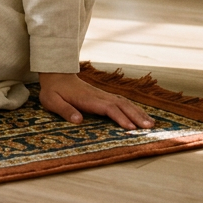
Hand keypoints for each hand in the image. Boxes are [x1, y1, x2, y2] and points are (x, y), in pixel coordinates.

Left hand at [38, 71, 154, 129]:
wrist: (56, 74)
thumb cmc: (53, 90)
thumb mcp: (51, 101)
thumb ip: (64, 110)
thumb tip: (78, 120)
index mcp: (88, 99)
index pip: (108, 108)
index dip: (120, 117)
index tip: (131, 127)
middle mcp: (98, 96)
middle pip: (121, 105)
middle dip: (136, 116)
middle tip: (149, 128)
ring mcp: (102, 95)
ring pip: (124, 103)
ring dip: (138, 112)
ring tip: (151, 124)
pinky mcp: (103, 96)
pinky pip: (121, 102)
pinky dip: (133, 109)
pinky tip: (141, 116)